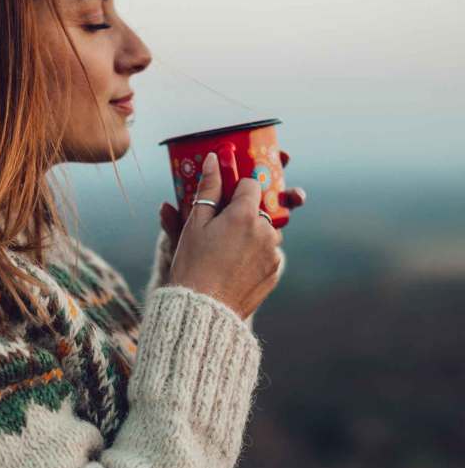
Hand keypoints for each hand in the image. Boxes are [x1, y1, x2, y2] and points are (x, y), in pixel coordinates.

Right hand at [167, 152, 288, 319]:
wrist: (203, 308)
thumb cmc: (193, 264)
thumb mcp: (194, 224)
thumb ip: (208, 189)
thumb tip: (214, 159)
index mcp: (245, 214)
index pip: (250, 184)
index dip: (235, 189)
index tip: (224, 199)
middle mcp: (266, 231)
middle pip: (258, 209)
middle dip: (242, 214)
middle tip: (219, 230)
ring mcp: (273, 253)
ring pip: (264, 231)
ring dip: (250, 234)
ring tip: (225, 251)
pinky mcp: (274, 272)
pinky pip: (267, 254)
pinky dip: (254, 255)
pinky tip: (233, 266)